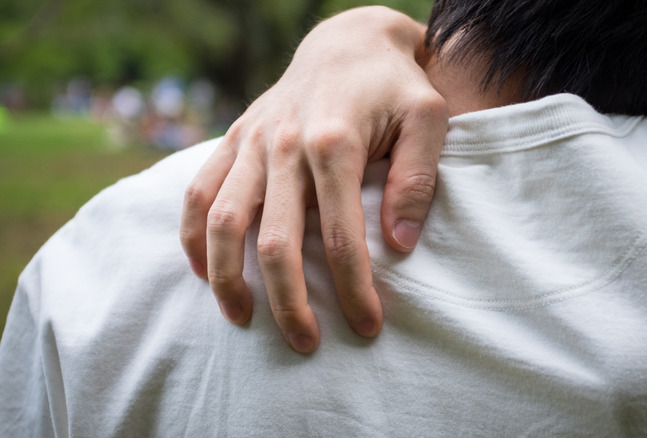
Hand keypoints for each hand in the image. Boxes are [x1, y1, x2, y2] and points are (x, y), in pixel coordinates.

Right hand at [179, 6, 447, 352]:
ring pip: (223, 221)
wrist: (348, 41)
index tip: (368, 326)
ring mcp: (253, 142)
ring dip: (228, 278)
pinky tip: (205, 271)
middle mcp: (285, 144)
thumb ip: (416, 180)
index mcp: (336, 142)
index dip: (355, 289)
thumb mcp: (429, 119)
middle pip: (275, 242)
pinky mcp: (235, 139)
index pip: (343, 236)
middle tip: (307, 343)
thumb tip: (399, 245)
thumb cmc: (394, 85)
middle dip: (289, 302)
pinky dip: (193, 236)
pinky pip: (199, 191)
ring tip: (243, 320)